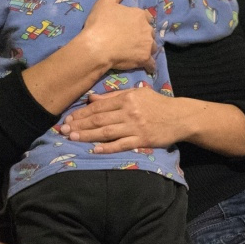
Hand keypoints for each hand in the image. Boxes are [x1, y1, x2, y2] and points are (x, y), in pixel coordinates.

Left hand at [60, 88, 184, 153]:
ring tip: (72, 138)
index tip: (69, 118)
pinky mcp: (142, 140)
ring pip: (107, 132)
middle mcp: (129, 112)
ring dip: (88, 136)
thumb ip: (114, 97)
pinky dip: (107, 147)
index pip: (99, 106)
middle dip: (80, 125)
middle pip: (99, 119)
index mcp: (127, 98)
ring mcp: (135, 127)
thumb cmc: (157, 104)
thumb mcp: (137, 94)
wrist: (180, 116)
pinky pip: (121, 144)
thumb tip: (92, 99)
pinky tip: (95, 149)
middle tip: (64, 130)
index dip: (82, 113)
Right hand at [83, 0, 155, 72]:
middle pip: (150, 32)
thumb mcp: (105, 2)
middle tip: (134, 40)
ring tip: (140, 52)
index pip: (146, 16)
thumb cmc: (99, 23)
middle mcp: (147, 29)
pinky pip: (151, 63)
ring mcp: (147, 44)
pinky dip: (150, 65)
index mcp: (139, 14)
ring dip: (148, 48)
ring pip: (152, 46)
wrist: (97, 47)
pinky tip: (147, 66)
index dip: (140, 21)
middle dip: (144, 35)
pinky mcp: (145, 59)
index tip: (133, 25)